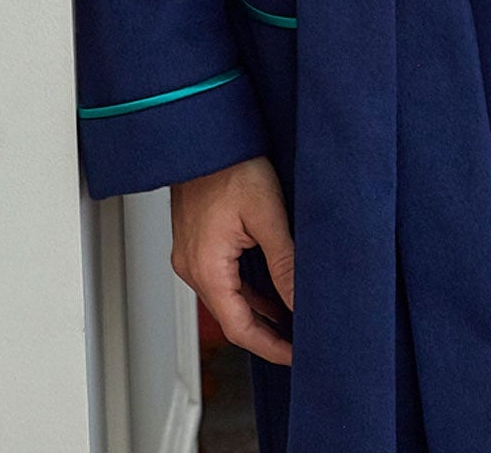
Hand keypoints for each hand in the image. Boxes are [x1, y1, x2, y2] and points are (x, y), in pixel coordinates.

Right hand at [170, 154, 294, 364]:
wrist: (206, 135)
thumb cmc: (231, 164)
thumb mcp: (268, 215)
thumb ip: (285, 264)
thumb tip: (301, 302)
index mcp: (205, 267)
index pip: (238, 328)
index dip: (269, 347)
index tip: (295, 355)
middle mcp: (190, 266)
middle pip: (230, 316)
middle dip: (265, 332)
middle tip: (298, 340)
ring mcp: (189, 254)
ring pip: (226, 298)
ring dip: (256, 310)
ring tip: (291, 317)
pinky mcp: (194, 241)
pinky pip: (220, 277)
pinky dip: (245, 289)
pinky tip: (268, 288)